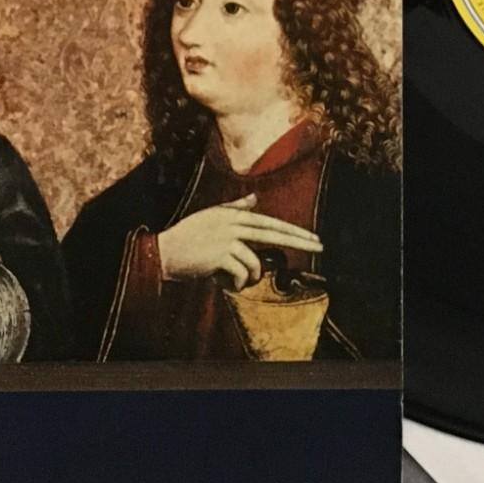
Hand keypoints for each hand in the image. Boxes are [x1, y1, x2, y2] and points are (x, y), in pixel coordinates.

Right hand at [156, 193, 322, 287]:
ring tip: (231, 279)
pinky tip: (221, 282)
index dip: (293, 230)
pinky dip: (235, 283)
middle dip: (300, 241)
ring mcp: (227, 239)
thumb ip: (234, 208)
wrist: (163, 252)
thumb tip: (254, 198)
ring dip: (247, 278)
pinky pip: (240, 275)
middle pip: (273, 233)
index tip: (313, 237)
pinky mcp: (220, 255)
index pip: (270, 222)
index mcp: (232, 215)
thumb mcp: (211, 216)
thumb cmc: (187, 237)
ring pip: (255, 264)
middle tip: (320, 247)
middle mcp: (232, 223)